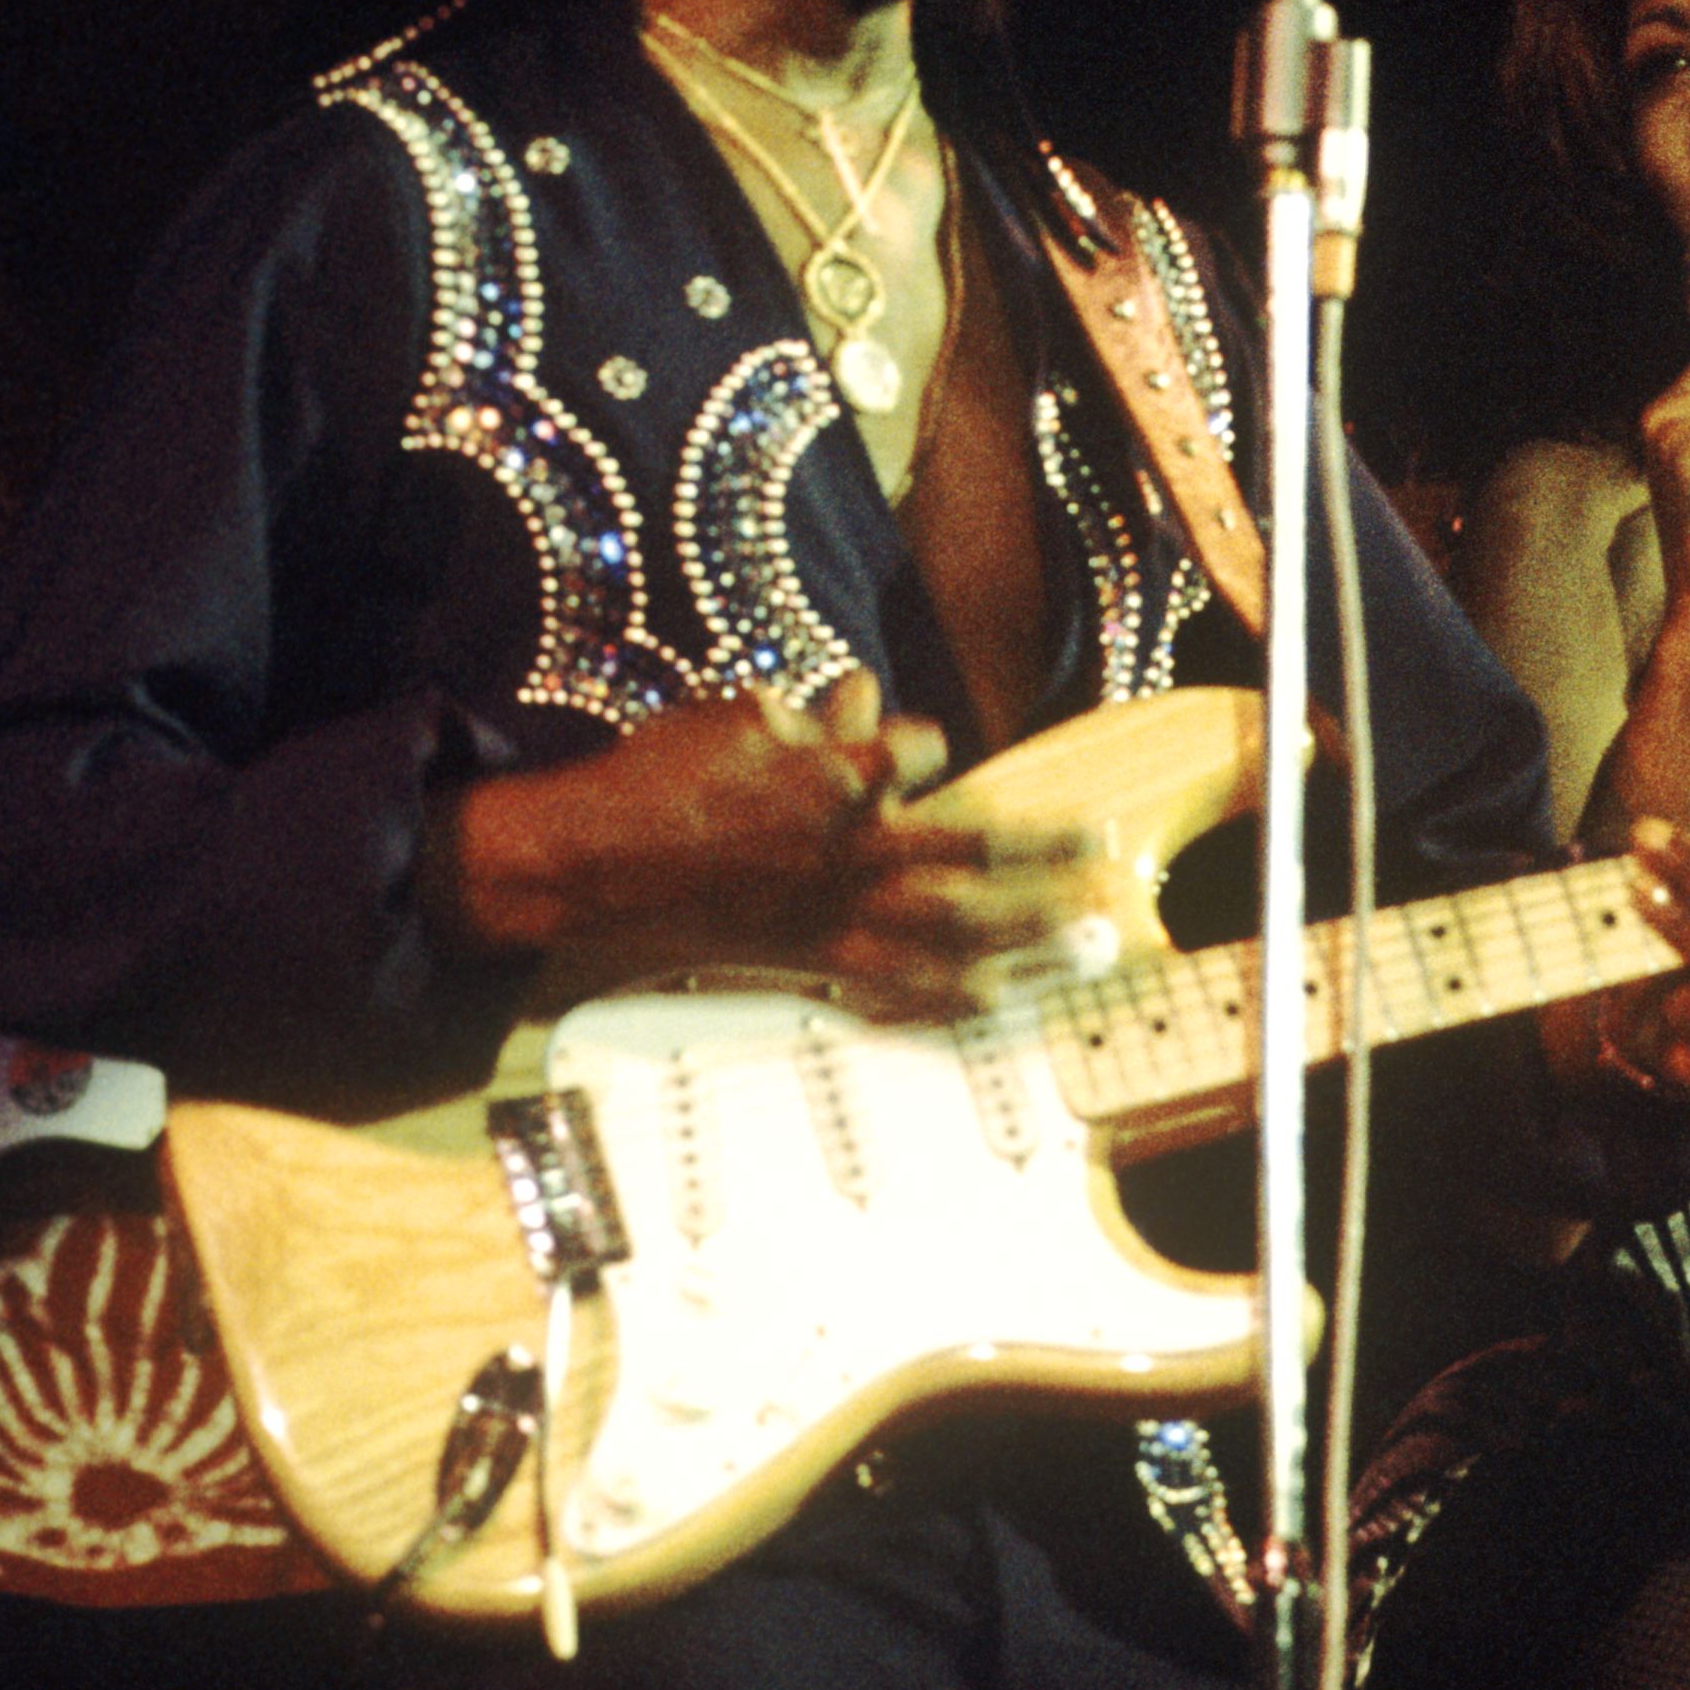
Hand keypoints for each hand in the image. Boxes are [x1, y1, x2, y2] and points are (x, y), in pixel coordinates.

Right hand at [435, 669, 1109, 1021]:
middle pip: (972, 849)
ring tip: (1082, 929)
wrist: (591, 865)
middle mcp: (849, 848)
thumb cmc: (656, 780)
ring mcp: (833, 910)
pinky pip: (894, 982)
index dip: (928, 749)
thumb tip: (863, 690)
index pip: (919, 752)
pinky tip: (995, 998)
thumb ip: (810, 717)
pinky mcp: (808, 957)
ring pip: (952, 922)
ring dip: (1026, 926)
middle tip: (1098, 850)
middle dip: (1042, 850)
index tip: (929, 750)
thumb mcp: (734, 721)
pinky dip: (948, 994)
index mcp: (834, 774)